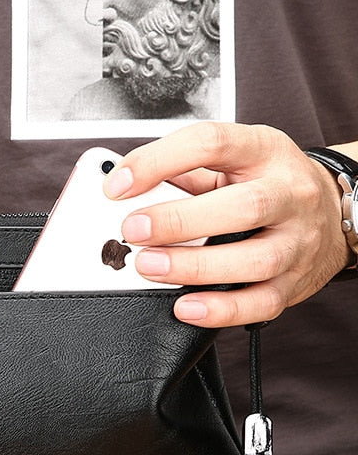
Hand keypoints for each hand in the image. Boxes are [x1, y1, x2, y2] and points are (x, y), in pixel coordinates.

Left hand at [102, 122, 352, 327]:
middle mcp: (289, 194)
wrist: (335, 210)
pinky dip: (221, 310)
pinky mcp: (296, 283)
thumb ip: (183, 171)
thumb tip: (125, 188)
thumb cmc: (268, 182)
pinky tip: (187, 307)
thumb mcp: (232, 159)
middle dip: (180, 221)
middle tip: (132, 230)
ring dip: (195, 267)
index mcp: (264, 151)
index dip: (160, 161)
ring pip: (255, 260)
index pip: (212, 144)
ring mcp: (298, 241)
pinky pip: (261, 303)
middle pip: (244, 206)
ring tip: (150, 266)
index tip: (118, 184)